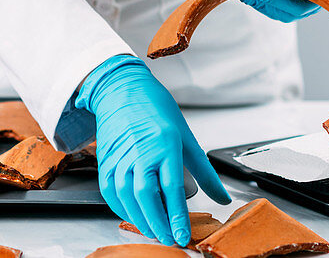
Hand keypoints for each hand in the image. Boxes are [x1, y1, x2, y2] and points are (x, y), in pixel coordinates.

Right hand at [75, 55, 229, 246]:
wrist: (122, 89)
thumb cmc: (155, 109)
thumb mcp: (186, 137)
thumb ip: (205, 172)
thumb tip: (222, 198)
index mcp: (164, 144)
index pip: (171, 187)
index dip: (177, 215)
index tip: (183, 235)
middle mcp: (140, 150)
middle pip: (146, 195)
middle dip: (157, 223)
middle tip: (169, 239)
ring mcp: (120, 154)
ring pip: (126, 195)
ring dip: (139, 218)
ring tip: (153, 232)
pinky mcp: (105, 158)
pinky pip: (109, 189)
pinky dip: (120, 207)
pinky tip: (132, 214)